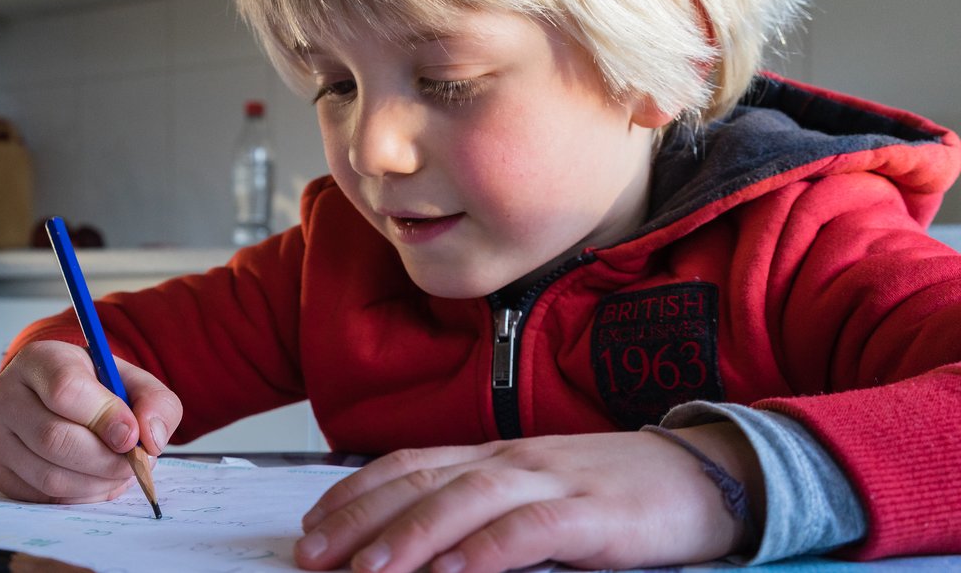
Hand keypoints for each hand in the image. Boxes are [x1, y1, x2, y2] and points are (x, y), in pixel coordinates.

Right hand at [0, 340, 182, 503]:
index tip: (132, 435)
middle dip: (106, 459)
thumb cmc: (97, 388)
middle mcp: (7, 396)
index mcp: (40, 360)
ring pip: (49, 475)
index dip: (105, 417)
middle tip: (135, 461)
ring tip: (120, 470)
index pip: (65, 389)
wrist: (58, 400)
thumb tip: (151, 438)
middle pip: (55, 439)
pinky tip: (98, 480)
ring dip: (97, 482)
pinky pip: (43, 497)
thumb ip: (154, 401)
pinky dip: (81, 496)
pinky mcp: (0, 472)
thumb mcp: (131, 380)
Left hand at [295, 424, 759, 572]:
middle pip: (421, 483)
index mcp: (494, 455)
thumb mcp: (536, 491)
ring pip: (465, 502)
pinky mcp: (594, 514)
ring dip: (408, 537)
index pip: (408, 464)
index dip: (354, 493)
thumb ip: (482, 509)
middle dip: (360, 520)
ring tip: (364, 571)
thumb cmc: (613, 491)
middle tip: (311, 556)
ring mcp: (553, 482)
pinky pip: (530, 530)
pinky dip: (485, 550)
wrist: (705, 472)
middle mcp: (513, 460)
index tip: (310, 527)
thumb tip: (419, 546)